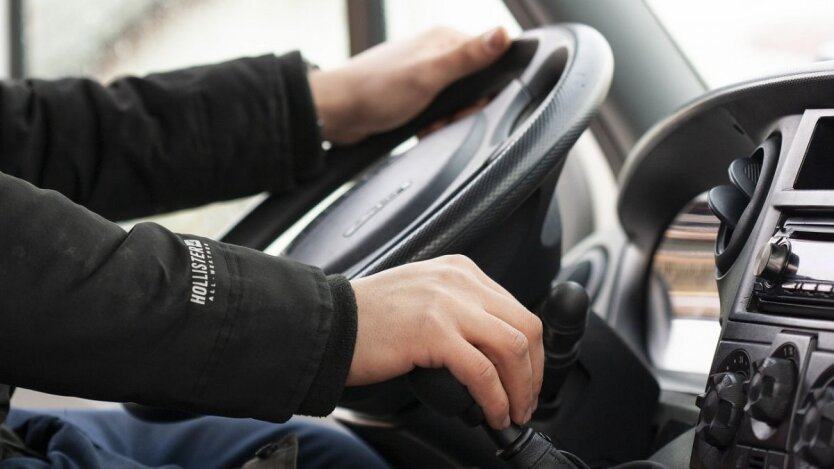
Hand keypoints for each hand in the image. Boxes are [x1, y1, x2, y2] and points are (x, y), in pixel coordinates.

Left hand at [308, 26, 510, 144]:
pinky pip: (437, 114)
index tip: (473, 102)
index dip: (487, 87)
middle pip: (474, 86)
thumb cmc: (375, 90)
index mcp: (444, 41)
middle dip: (464, 109)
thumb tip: (503, 34)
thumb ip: (468, 56)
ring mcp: (423, 76)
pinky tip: (421, 128)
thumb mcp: (430, 74)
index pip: (489, 58)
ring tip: (429, 124)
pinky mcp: (413, 97)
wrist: (336, 113)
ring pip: (456, 104)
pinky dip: (433, 125)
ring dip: (447, 120)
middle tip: (446, 117)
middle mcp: (435, 55)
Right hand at [348, 255, 543, 429]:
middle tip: (527, 400)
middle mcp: (459, 281)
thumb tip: (491, 352)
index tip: (527, 377)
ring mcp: (448, 303)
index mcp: (460, 270)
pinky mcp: (434, 332)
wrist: (327, 324)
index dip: (532, 351)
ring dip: (521, 388)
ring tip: (514, 411)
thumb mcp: (424, 298)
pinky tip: (493, 414)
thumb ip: (458, 311)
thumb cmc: (368, 319)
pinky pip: (483, 372)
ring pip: (513, 347)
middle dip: (535, 371)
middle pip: (525, 326)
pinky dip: (496, 399)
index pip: (516, 308)